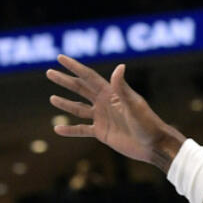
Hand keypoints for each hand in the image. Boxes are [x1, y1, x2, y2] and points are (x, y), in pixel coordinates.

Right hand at [47, 55, 184, 170]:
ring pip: (79, 109)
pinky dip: (70, 130)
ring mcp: (103, 118)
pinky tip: (57, 129)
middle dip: (65, 81)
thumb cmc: (147, 124)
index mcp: (111, 93)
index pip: (88, 76)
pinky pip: (82, 130)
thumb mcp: (134, 105)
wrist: (153, 145)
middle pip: (80, 89)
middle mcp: (105, 103)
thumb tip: (119, 66)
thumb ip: (123, 88)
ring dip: (66, 104)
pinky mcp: (102, 133)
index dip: (74, 67)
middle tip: (49, 72)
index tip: (60, 57)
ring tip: (52, 98)